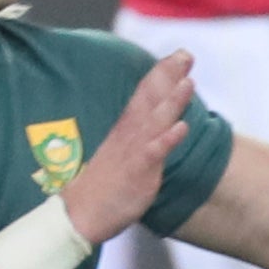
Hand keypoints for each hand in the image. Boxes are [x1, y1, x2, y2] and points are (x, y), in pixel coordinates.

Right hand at [65, 49, 194, 243]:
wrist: (79, 215)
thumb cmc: (103, 187)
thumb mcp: (122, 155)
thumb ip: (138, 137)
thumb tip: (154, 123)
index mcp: (126, 131)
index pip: (144, 96)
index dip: (162, 75)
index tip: (179, 54)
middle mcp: (129, 136)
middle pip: (150, 100)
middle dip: (167, 76)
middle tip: (185, 53)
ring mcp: (133, 153)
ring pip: (155, 122)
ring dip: (172, 101)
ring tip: (189, 82)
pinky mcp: (137, 172)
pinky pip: (153, 153)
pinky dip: (167, 139)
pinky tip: (182, 126)